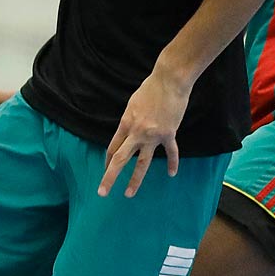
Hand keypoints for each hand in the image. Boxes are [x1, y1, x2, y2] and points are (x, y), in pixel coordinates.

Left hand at [98, 70, 189, 197]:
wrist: (169, 81)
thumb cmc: (150, 89)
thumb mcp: (132, 104)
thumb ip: (129, 120)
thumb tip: (128, 131)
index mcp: (125, 124)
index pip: (113, 148)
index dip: (107, 161)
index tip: (105, 169)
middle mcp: (137, 132)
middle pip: (120, 159)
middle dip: (109, 177)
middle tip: (102, 192)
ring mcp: (153, 135)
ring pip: (142, 163)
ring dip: (135, 180)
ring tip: (128, 194)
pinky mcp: (168, 134)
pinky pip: (171, 153)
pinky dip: (172, 163)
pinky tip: (171, 174)